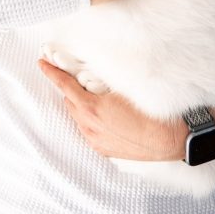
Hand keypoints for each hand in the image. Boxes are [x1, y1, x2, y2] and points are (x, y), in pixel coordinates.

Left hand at [37, 59, 183, 160]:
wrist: (172, 139)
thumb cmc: (153, 111)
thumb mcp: (126, 87)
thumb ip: (104, 78)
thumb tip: (92, 68)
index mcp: (92, 108)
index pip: (65, 85)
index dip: (52, 73)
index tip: (42, 63)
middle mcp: (89, 127)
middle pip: (70, 101)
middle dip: (71, 88)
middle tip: (76, 76)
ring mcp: (95, 140)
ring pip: (78, 116)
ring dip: (81, 104)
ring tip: (95, 95)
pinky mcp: (103, 149)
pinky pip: (88, 130)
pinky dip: (90, 119)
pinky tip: (104, 113)